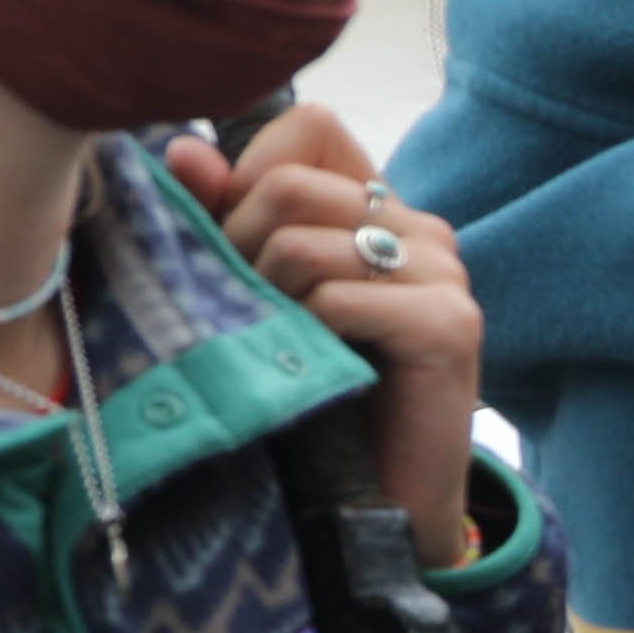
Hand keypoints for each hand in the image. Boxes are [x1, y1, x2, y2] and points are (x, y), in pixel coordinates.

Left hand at [168, 101, 478, 523]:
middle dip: (240, 246)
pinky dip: (307, 335)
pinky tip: (319, 369)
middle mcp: (422, 230)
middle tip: (248, 312)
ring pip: (304, 240)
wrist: (375, 503)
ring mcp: (444, 274)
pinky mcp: (451, 324)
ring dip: (268, 299)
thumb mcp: (257, 294)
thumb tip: (182, 150)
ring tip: (283, 347)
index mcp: (380, 210)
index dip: (250, 174)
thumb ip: (225, 217)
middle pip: (291, 183)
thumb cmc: (314, 395)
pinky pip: (339, 298)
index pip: (310, 128)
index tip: (236, 243)